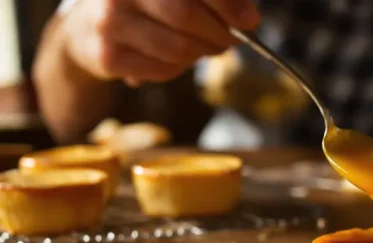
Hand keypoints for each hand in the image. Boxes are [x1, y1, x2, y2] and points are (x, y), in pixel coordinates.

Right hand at [60, 0, 259, 85]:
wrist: (86, 29)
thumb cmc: (145, 5)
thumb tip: (248, 16)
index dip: (226, 3)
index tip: (250, 19)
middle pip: (185, 15)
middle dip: (219, 32)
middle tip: (231, 39)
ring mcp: (110, 23)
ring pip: (179, 48)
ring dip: (203, 52)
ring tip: (205, 47)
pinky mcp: (109, 57)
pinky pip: (165, 70)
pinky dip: (181, 67)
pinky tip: (177, 57)